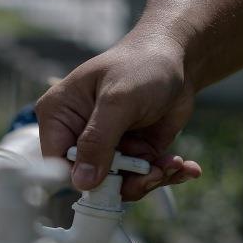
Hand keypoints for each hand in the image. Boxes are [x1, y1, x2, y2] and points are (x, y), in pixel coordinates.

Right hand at [36, 38, 201, 200]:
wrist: (179, 57)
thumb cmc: (142, 65)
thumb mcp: (119, 100)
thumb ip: (98, 140)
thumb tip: (82, 182)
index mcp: (59, 117)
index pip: (57, 162)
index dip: (81, 178)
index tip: (112, 183)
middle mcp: (77, 136)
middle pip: (89, 179)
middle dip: (125, 181)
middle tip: (156, 173)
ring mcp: (105, 148)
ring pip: (118, 184)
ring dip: (150, 179)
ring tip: (173, 165)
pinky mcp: (130, 154)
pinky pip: (141, 178)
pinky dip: (165, 174)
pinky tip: (185, 167)